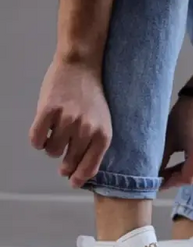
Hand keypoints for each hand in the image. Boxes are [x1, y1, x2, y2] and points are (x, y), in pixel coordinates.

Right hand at [29, 59, 111, 187]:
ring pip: (51, 151)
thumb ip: (93, 145)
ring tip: (56, 131)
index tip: (72, 181)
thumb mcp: (102, 123)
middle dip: (63, 162)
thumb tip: (78, 171)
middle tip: (62, 152)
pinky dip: (37, 139)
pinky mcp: (49, 110)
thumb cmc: (91, 97)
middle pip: (68, 162)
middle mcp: (86, 130)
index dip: (78, 178)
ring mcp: (67, 120)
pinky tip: (43, 130)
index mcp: (102, 135)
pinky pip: (37, 139)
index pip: (89, 167)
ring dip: (50, 145)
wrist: (81, 65)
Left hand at [160, 97, 192, 189]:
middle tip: (160, 179)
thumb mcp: (168, 137)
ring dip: (182, 174)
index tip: (158, 184)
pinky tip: (176, 166)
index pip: (187, 177)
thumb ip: (162, 157)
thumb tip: (153, 173)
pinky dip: (188, 167)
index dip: (171, 183)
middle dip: (176, 180)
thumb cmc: (183, 115)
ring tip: (166, 173)